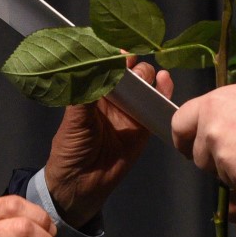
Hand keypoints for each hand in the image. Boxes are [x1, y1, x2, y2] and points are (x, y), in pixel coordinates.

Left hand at [43, 59, 174, 228]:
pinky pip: (156, 105)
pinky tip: (165, 80)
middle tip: (132, 66)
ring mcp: (130, 111)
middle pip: (131, 72)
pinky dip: (164, 91)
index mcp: (94, 91)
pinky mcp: (144, 126)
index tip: (120, 51)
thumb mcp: (74, 117)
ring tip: (147, 76)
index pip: (108, 66)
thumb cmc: (70, 148)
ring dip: (149, 75)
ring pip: (146, 85)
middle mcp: (114, 98)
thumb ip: (86, 91)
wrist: (81, 185)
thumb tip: (98, 64)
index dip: (115, 56)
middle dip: (134, 65)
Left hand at [170, 79, 235, 200]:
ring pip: (221, 175)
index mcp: (213, 105)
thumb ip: (229, 108)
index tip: (189, 146)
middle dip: (214, 160)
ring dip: (235, 173)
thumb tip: (223, 118)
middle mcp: (213, 133)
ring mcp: (226, 160)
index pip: (180, 124)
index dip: (184, 137)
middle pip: (199, 156)